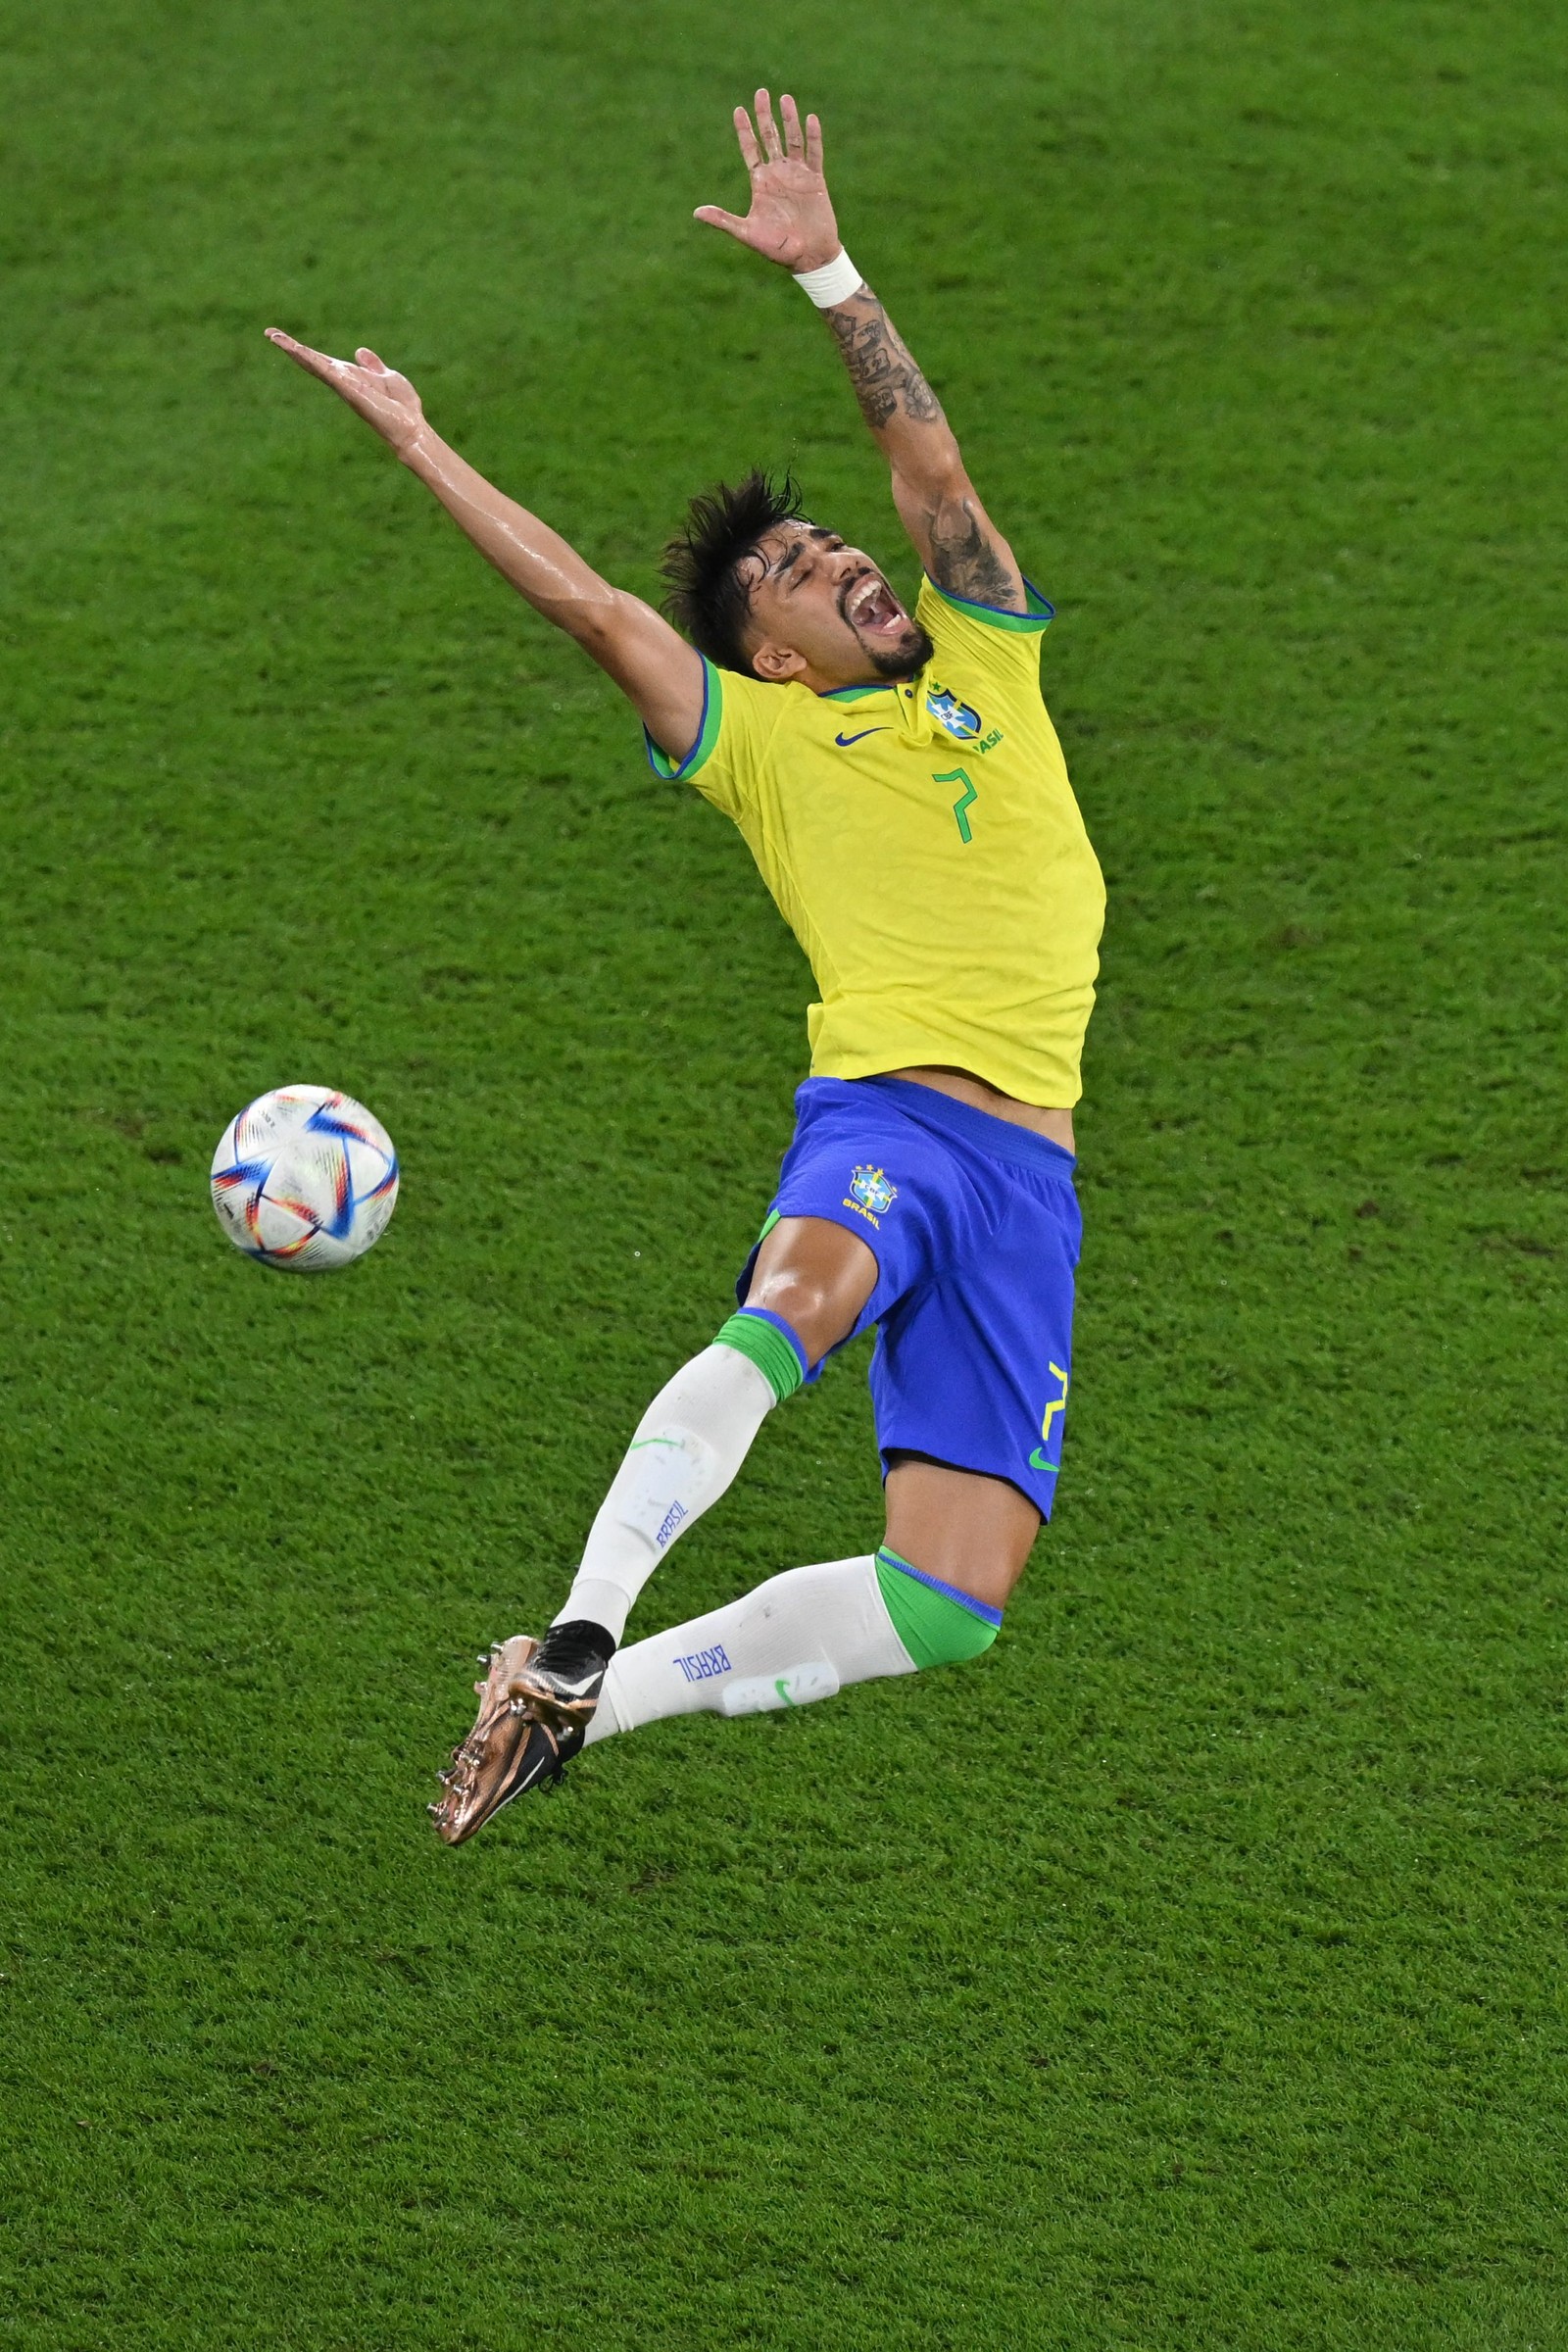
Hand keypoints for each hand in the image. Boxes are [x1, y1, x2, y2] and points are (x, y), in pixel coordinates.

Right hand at [265, 330, 426, 455]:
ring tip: (274, 336)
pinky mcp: (349, 389)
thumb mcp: (387, 377)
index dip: (305, 350)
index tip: (285, 339)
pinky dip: (311, 359)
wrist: (411, 426)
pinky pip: (326, 371)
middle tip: (270, 333)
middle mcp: (342, 382)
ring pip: (314, 365)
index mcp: (351, 377)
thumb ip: (373, 365)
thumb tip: (359, 351)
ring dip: (294, 350)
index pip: (322, 361)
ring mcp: (343, 386)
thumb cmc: (402, 407)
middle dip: (291, 348)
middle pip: (312, 362)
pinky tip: (296, 349)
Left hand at [694, 90, 839, 272]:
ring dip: (789, 119)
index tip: (738, 110)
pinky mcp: (815, 180)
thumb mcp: (746, 233)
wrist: (808, 258)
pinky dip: (813, 137)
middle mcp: (778, 174)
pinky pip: (814, 153)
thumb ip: (723, 220)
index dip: (744, 130)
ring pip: (792, 140)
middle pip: (770, 137)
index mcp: (760, 182)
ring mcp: (797, 175)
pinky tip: (810, 119)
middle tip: (760, 92)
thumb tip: (696, 213)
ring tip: (785, 98)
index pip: (750, 150)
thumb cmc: (777, 248)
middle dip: (764, 115)